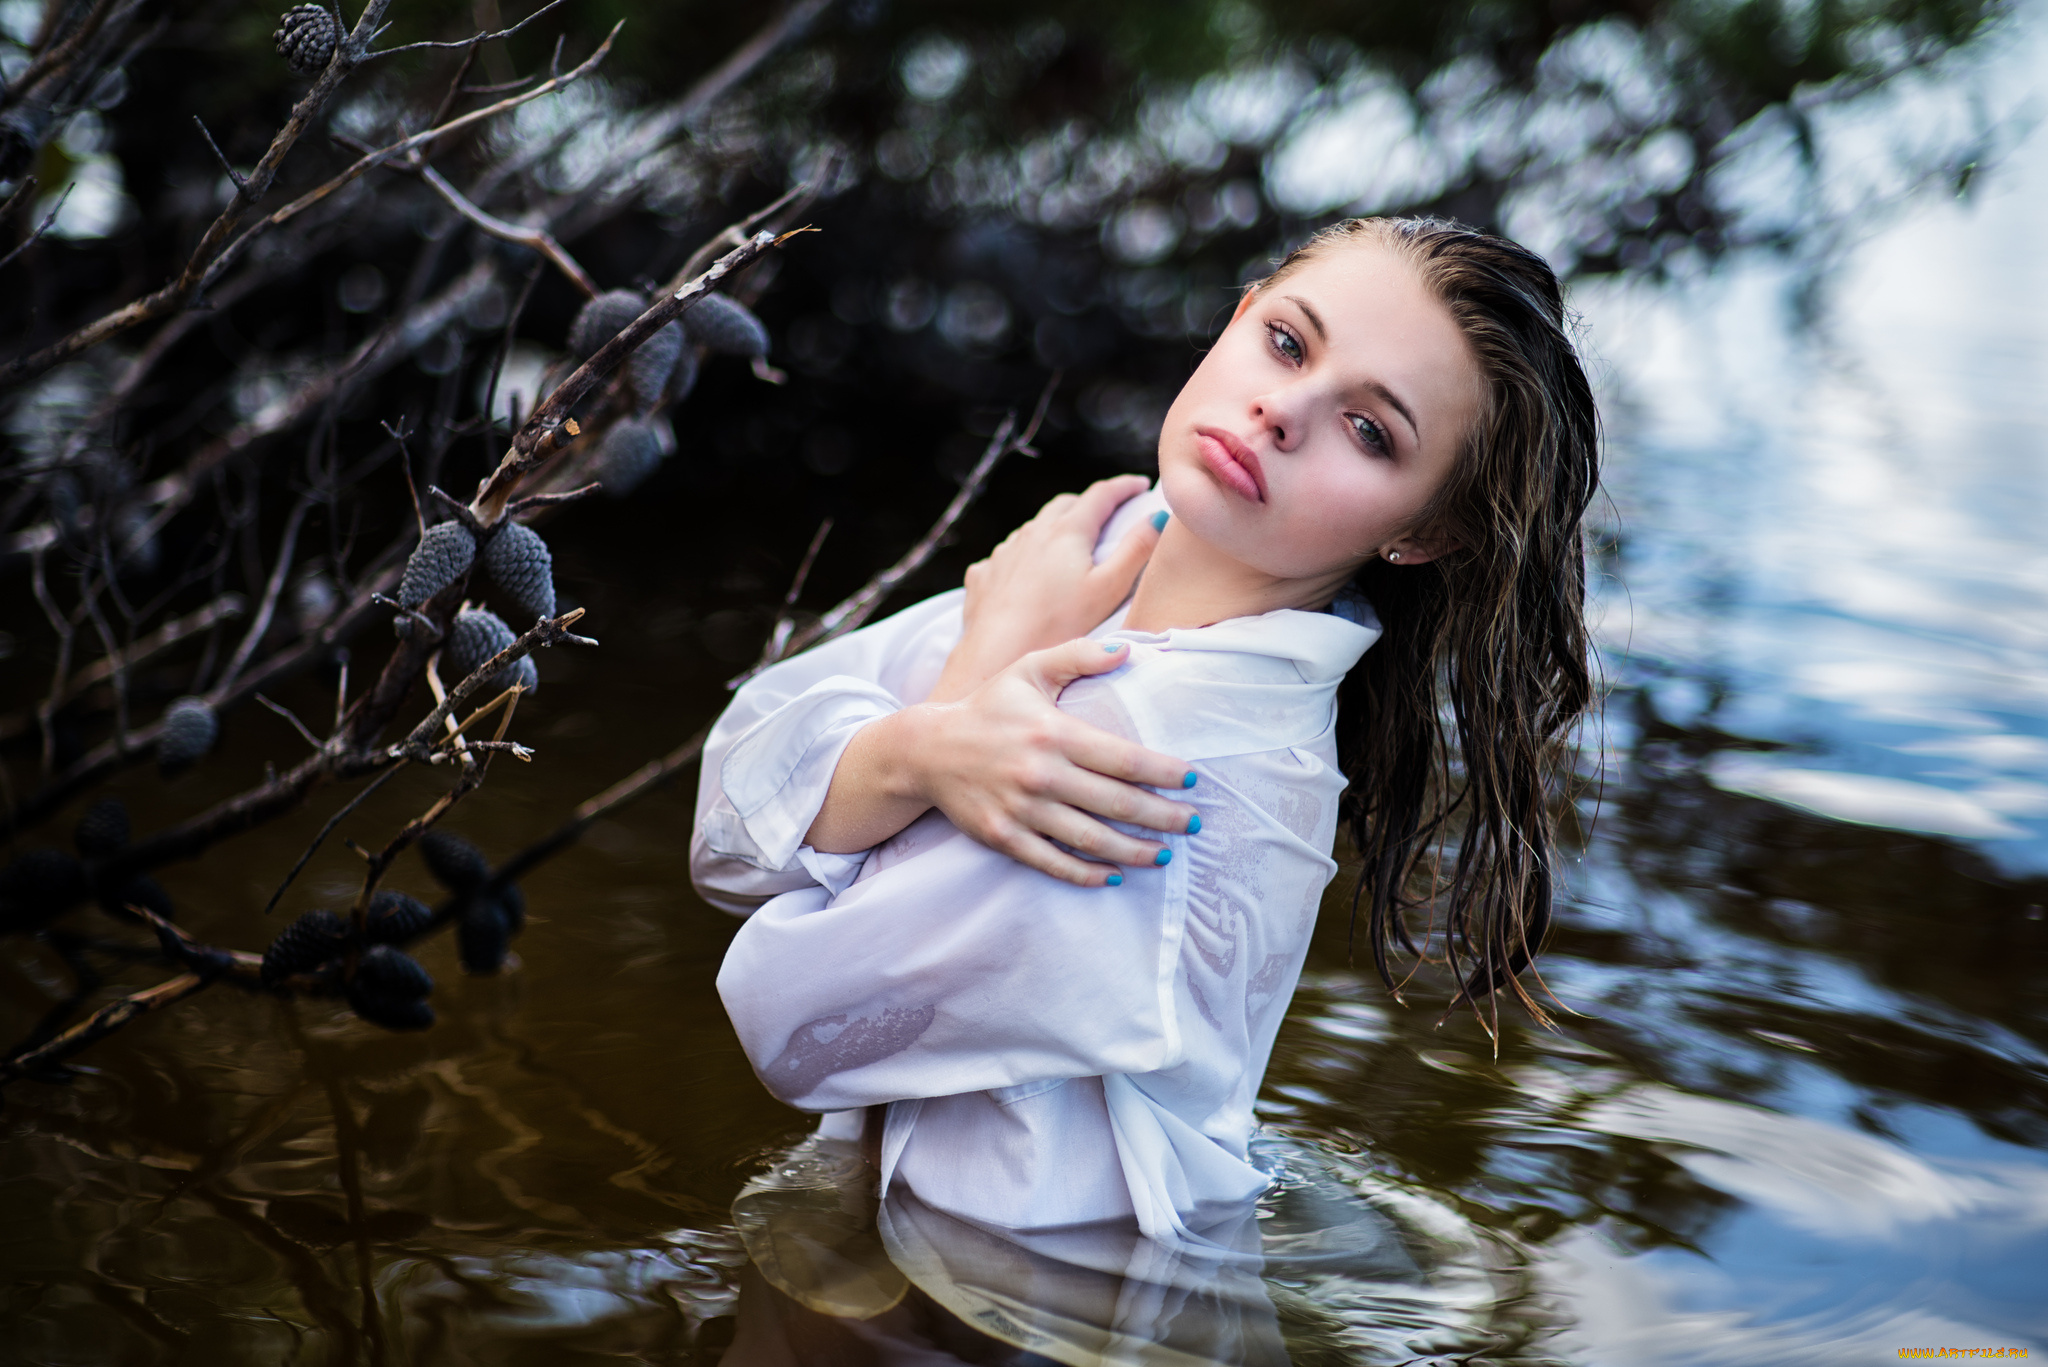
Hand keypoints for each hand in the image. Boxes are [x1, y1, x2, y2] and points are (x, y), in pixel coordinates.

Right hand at [805, 638, 1198, 885]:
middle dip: (1161, 816)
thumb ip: (1079, 656)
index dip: (1163, 773)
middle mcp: (1040, 774)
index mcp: (1053, 733)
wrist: (927, 749)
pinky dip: (1087, 874)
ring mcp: (1021, 810)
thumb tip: (1128, 650)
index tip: (1193, 781)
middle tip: (1192, 824)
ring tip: (1165, 854)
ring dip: (1134, 852)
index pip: (1122, 758)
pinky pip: (1053, 863)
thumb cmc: (989, 707)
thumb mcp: (1030, 670)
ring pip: (1090, 839)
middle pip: (1116, 803)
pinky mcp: (1003, 837)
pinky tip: (1114, 876)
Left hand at [930, 476, 1162, 702]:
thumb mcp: (1109, 589)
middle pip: (1065, 505)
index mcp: (1067, 532)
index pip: (1101, 495)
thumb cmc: (1057, 627)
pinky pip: (1008, 555)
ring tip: (1069, 548)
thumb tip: (1158, 518)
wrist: (995, 656)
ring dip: (1054, 529)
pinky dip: (1024, 555)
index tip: (1139, 485)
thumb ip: (1137, 550)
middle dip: (1088, 505)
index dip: (1124, 487)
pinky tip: (1029, 574)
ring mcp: (1004, 552)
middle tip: (1107, 516)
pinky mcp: (984, 575)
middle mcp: (1032, 533)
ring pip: (1034, 528)